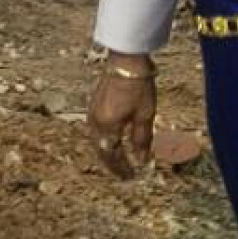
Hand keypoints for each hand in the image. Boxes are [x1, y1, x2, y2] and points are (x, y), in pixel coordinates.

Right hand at [86, 58, 158, 178]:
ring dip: (107, 152)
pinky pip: (96, 129)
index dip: (121, 168)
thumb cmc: (138, 88)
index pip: (112, 155)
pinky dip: (104, 139)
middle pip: (101, 149)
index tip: (131, 176)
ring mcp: (92, 112)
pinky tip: (112, 139)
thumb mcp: (145, 116)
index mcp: (107, 127)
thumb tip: (141, 160)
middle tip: (123, 173)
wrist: (126, 61)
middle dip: (112, 163)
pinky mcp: (94, 104)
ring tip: (118, 160)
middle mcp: (95, 122)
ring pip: (97, 140)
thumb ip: (141, 140)